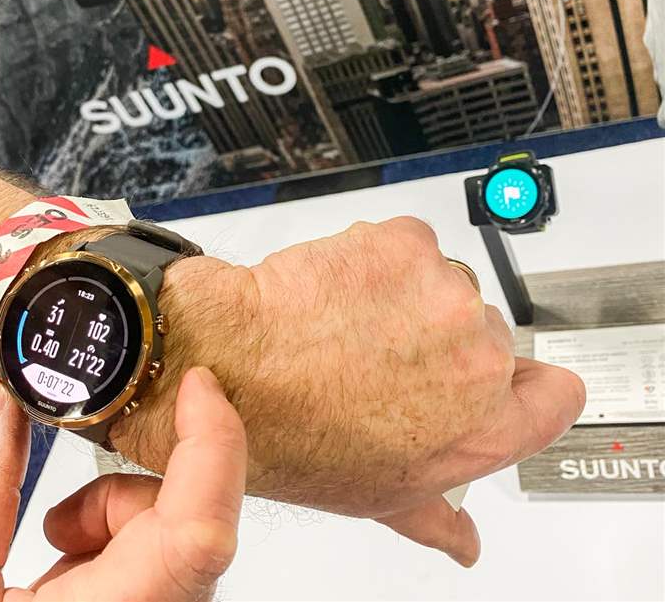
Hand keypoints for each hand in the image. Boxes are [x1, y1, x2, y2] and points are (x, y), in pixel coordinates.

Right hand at [0, 368, 245, 601]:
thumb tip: (3, 409)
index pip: (201, 528)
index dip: (215, 443)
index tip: (199, 385)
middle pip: (186, 518)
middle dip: (123, 496)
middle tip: (56, 529)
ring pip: (179, 533)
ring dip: (117, 521)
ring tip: (54, 559)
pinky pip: (173, 556)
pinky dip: (123, 543)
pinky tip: (73, 576)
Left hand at [121, 218, 585, 566]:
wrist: (230, 364)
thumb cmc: (290, 432)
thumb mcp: (375, 493)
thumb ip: (436, 515)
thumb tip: (462, 541)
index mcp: (482, 428)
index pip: (554, 394)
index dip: (522, 382)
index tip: (495, 375)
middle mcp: (476, 360)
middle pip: (487, 330)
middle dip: (440, 336)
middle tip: (383, 354)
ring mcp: (443, 296)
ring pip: (441, 281)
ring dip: (403, 292)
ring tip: (350, 323)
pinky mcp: (405, 244)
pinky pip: (406, 243)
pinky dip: (374, 256)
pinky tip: (338, 290)